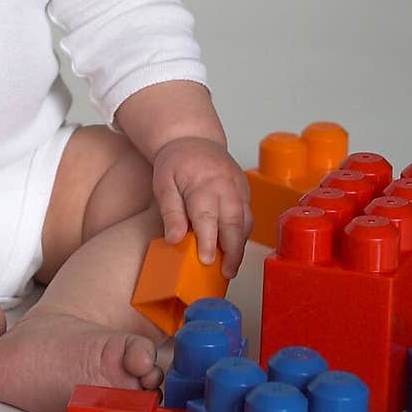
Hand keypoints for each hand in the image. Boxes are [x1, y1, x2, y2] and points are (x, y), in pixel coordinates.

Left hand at [151, 136, 252, 277]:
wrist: (193, 138)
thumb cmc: (176, 162)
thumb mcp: (163, 184)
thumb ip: (170, 211)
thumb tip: (175, 239)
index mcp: (204, 183)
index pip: (207, 217)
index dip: (208, 241)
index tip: (206, 260)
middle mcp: (226, 187)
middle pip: (234, 223)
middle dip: (233, 251)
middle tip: (226, 273)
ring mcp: (239, 188)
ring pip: (245, 221)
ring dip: (240, 245)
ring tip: (230, 267)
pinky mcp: (245, 191)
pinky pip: (247, 215)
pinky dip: (242, 234)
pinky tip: (233, 248)